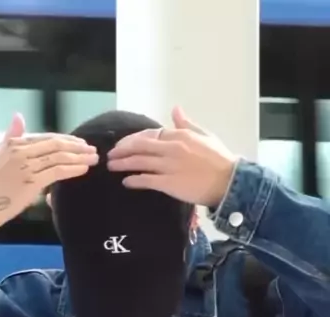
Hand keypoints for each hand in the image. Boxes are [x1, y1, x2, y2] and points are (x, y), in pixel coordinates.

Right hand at [0, 113, 98, 238]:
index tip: (80, 143)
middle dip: (77, 146)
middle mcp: (20, 151)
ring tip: (93, 158)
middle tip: (92, 149)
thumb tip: (18, 116)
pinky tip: (83, 169)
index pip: (46, 137)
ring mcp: (26, 166)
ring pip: (59, 157)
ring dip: (80, 157)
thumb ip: (11, 137)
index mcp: (13, 143)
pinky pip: (57, 171)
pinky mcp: (32, 181)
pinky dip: (73, 169)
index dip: (66, 139)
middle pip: (56, 145)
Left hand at [107, 107, 236, 207]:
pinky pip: (146, 180)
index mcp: (179, 135)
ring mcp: (169, 166)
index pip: (149, 133)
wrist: (229, 182)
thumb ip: (187, 124)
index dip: (133, 139)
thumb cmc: (220, 159)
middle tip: (111, 154)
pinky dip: (133, 180)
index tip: (124, 144)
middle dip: (122, 149)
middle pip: (139, 146)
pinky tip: (126, 181)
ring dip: (122, 163)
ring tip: (111, 166)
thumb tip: (175, 109)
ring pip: (139, 162)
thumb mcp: (205, 135)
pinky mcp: (169, 183)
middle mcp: (171, 148)